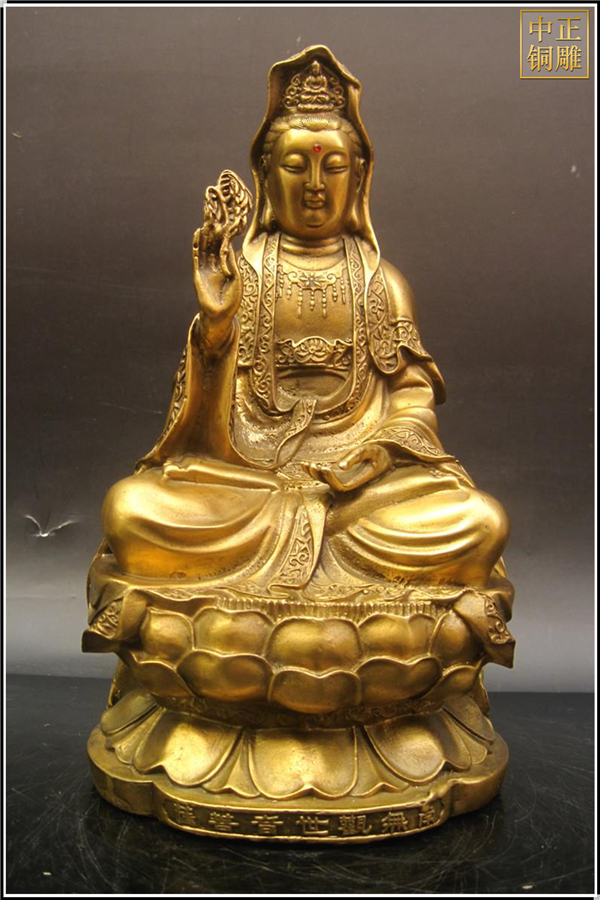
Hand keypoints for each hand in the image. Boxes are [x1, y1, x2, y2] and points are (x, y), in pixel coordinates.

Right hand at [192, 226, 241, 347]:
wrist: (221, 316)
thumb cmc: (231, 301)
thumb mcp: (236, 278)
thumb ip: (231, 262)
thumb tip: (229, 246)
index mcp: (225, 268)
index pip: (223, 248)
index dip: (223, 236)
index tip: (225, 223)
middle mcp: (215, 267)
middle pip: (212, 246)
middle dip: (213, 233)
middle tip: (213, 217)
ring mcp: (205, 270)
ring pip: (204, 249)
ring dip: (204, 236)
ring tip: (205, 221)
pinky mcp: (198, 274)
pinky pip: (197, 257)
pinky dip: (196, 245)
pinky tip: (197, 235)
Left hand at [306, 444, 392, 491]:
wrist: (384, 454)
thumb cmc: (378, 452)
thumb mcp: (370, 451)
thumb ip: (356, 457)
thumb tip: (340, 466)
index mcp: (358, 481)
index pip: (340, 487)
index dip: (330, 480)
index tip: (324, 467)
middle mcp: (350, 482)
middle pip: (330, 485)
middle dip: (319, 476)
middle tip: (311, 465)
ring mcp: (344, 478)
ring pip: (325, 481)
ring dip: (314, 474)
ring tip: (305, 465)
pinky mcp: (339, 472)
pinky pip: (324, 474)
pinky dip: (314, 470)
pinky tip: (304, 464)